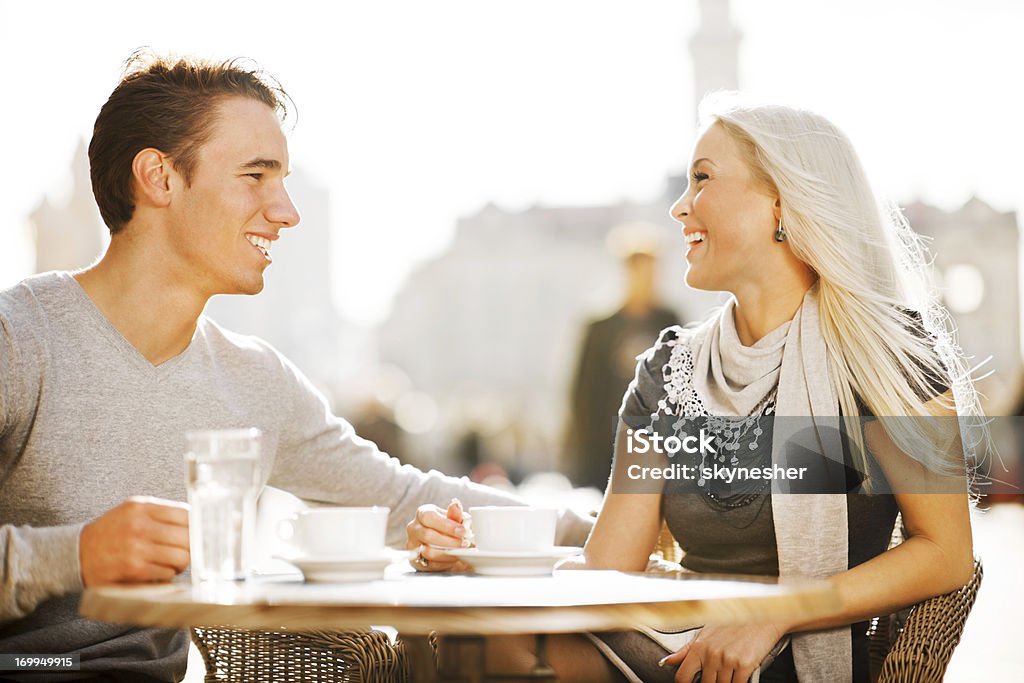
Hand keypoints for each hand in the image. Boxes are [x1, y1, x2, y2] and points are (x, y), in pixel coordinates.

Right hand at [79, 496, 189, 585]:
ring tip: (172, 563)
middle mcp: (139, 525)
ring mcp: (136, 548)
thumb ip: (160, 513)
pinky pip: (167, 573)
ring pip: (181, 556)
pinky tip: (158, 571)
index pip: (186, 514)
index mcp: (141, 507)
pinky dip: (167, 575)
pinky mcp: (133, 569)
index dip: (197, 526)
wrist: (75, 554)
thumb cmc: (110, 533)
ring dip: (181, 563)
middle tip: (186, 552)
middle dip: (191, 547)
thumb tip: (196, 521)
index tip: (200, 533)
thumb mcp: (130, 512)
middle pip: (187, 537)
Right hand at [406, 499, 470, 571]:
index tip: (462, 531)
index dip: (447, 525)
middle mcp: (414, 528)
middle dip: (450, 541)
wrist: (443, 543)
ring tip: (462, 552)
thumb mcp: (453, 518)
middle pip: (428, 535)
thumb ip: (455, 513)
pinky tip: (455, 559)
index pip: (429, 517)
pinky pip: (430, 565)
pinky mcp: (415, 561)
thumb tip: (456, 504)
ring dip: (448, 553)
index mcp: (422, 513)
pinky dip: (445, 563)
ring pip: (428, 552)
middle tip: (465, 544)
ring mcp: (412, 545)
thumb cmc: (448, 527)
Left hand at [659, 623, 786, 682]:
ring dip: (726, 681)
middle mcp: (711, 654)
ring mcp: (728, 660)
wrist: (760, 614)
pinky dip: (738, 682)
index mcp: (699, 647)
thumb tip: (665, 662)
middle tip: (719, 672)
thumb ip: (685, 651)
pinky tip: (740, 675)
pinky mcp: (744, 665)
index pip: (683, 677)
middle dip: (712, 682)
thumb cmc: (732, 623)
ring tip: (730, 670)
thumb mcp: (705, 633)